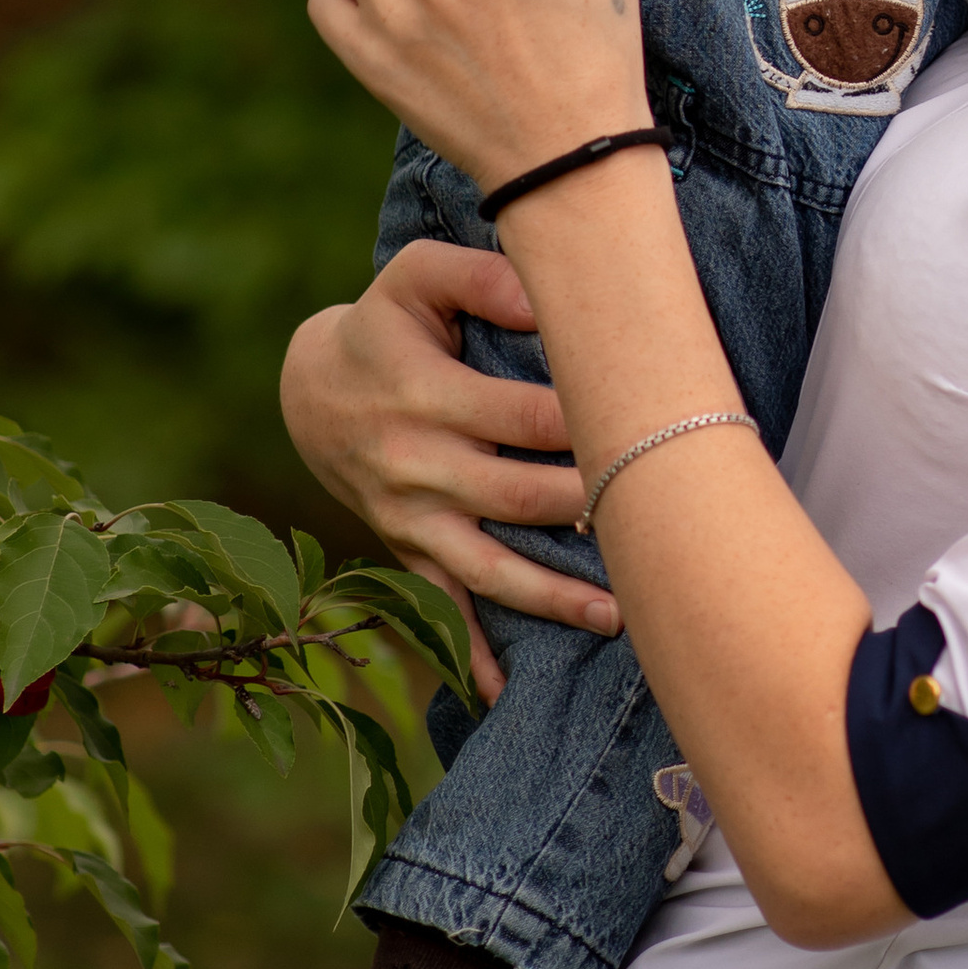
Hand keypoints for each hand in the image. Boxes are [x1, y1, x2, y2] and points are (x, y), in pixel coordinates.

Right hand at [279, 243, 608, 702]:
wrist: (313, 388)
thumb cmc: (387, 323)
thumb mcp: (417, 276)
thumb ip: (480, 277)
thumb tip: (543, 297)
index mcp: (422, 393)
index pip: (516, 415)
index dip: (579, 422)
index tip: (640, 425)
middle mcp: (413, 463)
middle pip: (512, 495)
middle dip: (584, 508)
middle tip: (654, 515)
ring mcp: (408, 516)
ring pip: (485, 567)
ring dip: (550, 596)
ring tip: (618, 615)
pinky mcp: (405, 549)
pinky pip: (438, 607)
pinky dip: (467, 654)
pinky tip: (506, 692)